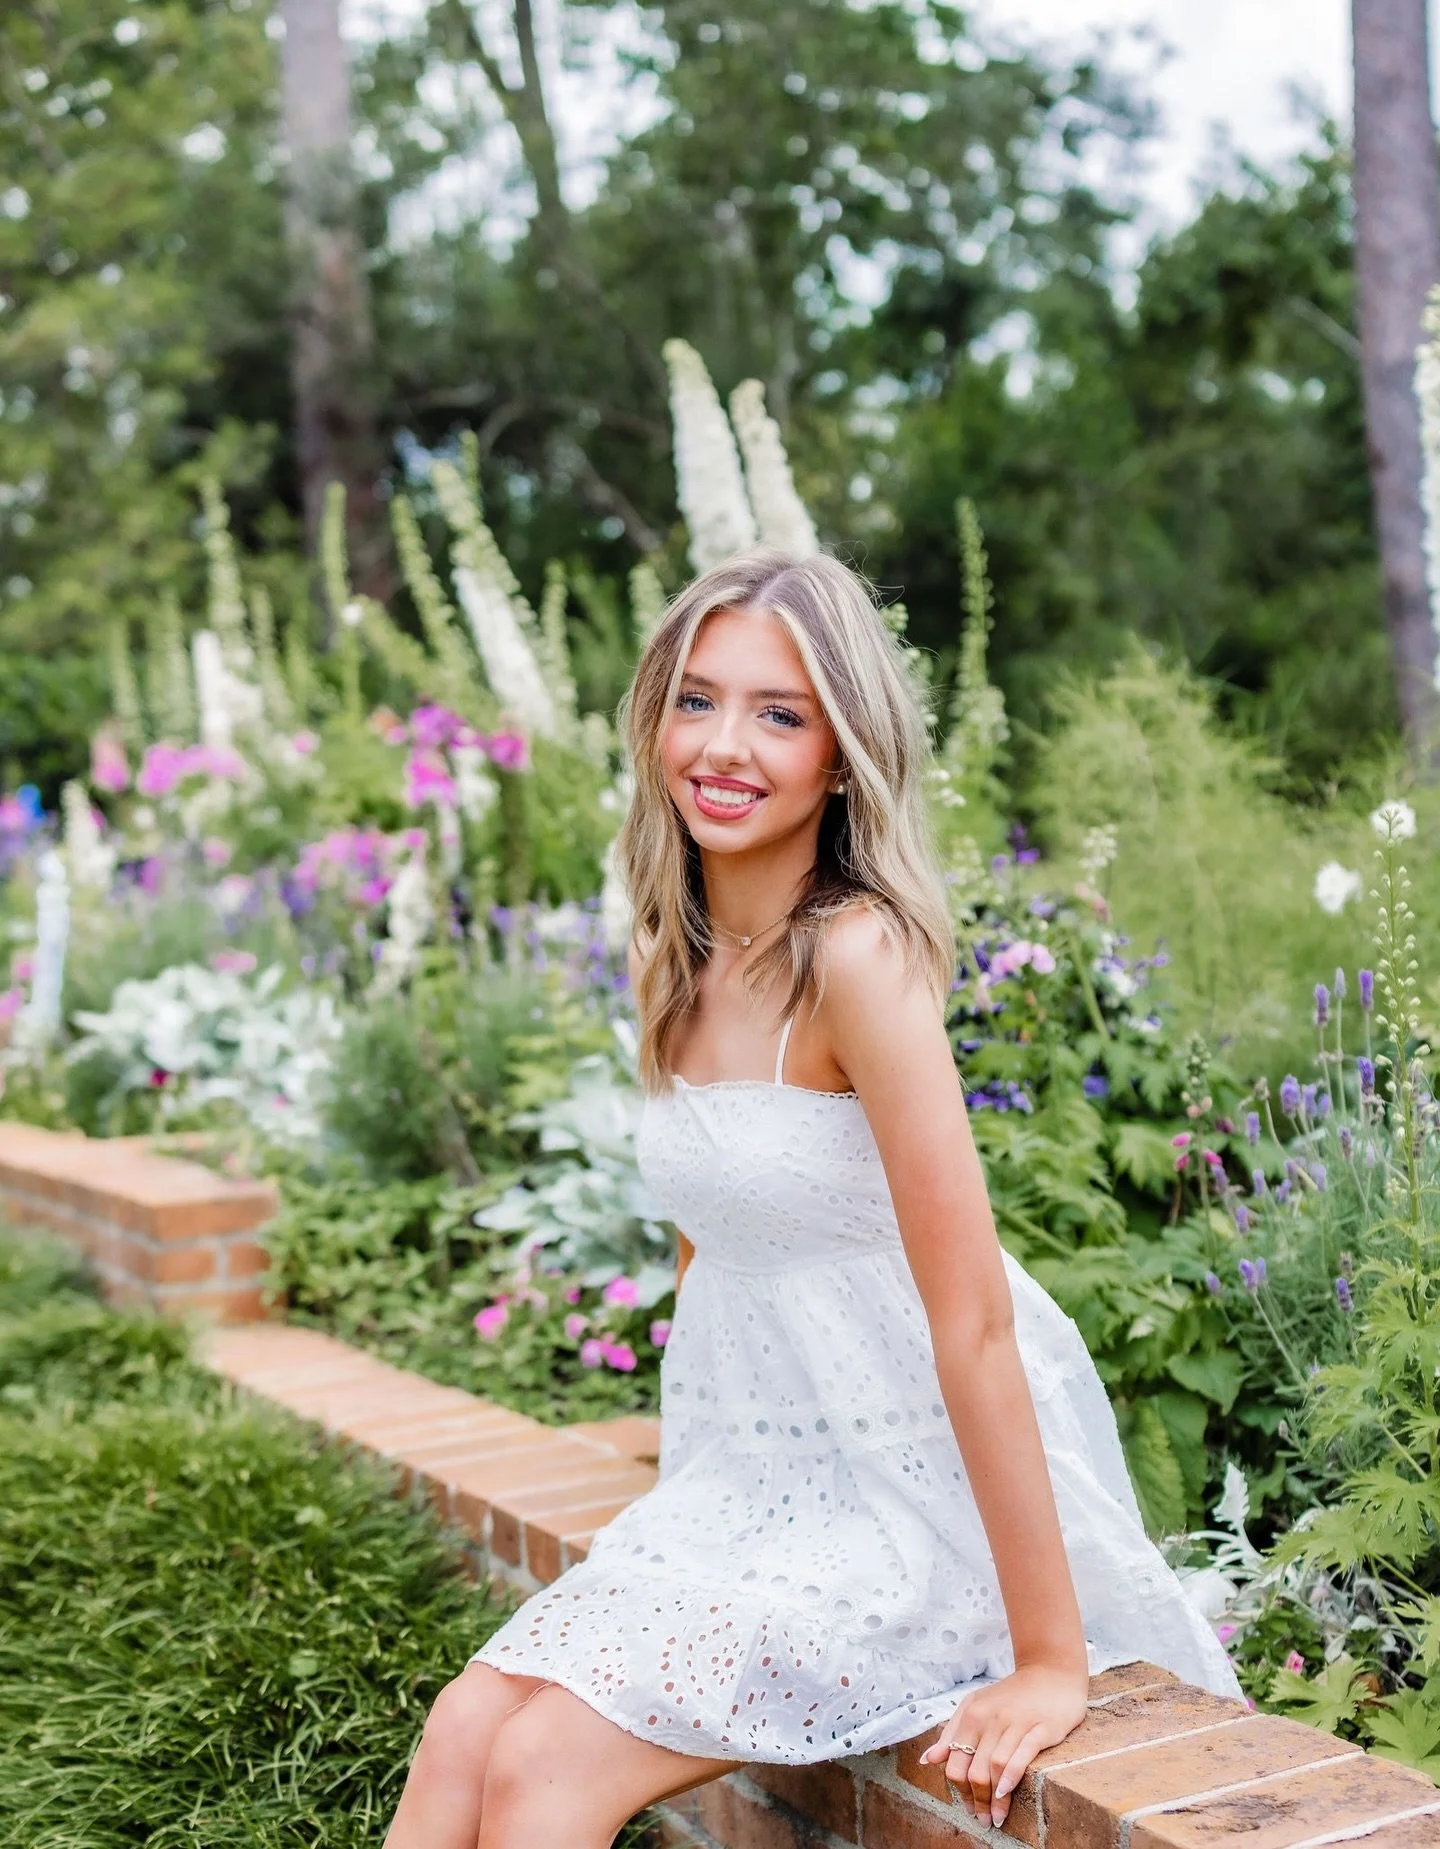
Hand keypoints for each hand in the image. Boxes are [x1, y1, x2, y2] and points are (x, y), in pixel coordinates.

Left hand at [917, 1663, 1087, 1828]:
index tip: (966, 1807)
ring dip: (994, 1799)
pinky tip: (1005, 1793)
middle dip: (976, 1800)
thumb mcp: (976, 1706)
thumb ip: (952, 1732)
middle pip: (975, 1769)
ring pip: (996, 1767)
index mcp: (972, 1714)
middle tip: (982, 1820)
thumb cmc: (1011, 1695)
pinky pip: (1022, 1755)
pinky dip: (1011, 1777)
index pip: (956, 1761)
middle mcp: (991, 1719)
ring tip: (996, 1818)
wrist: (1051, 1673)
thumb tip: (927, 1759)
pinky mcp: (1041, 1728)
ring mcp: (1016, 1723)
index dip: (959, 1789)